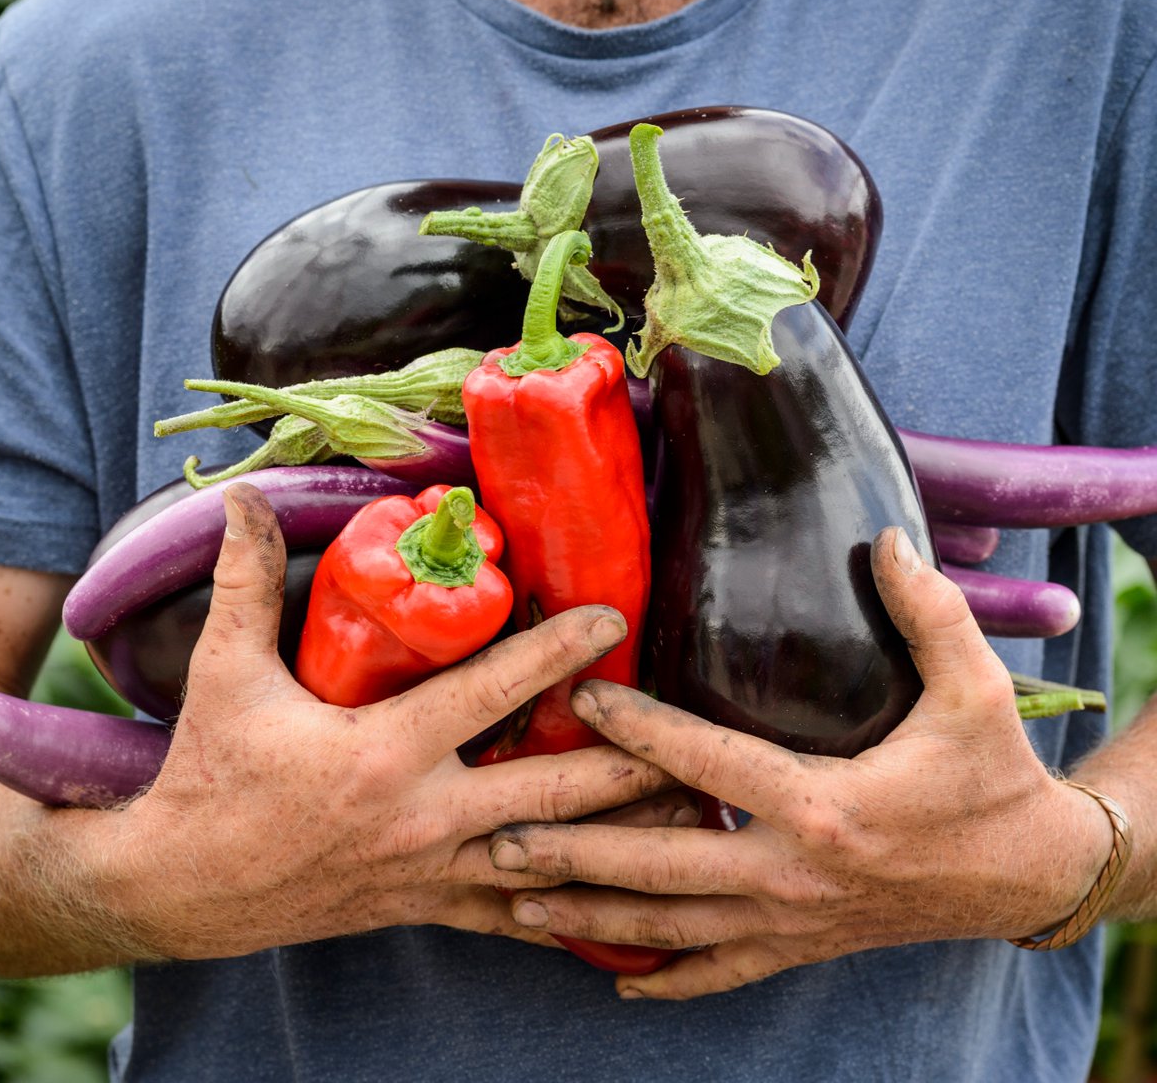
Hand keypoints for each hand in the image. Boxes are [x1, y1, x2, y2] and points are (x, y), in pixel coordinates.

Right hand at [93, 482, 674, 960]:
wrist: (180, 890)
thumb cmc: (210, 777)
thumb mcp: (223, 674)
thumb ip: (245, 584)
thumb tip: (241, 499)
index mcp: (384, 754)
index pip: (491, 693)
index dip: (558, 650)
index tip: (615, 618)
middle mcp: (424, 818)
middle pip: (555, 789)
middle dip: (630, 762)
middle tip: (690, 729)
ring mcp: (434, 872)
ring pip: (555, 861)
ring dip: (624, 838)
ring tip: (693, 814)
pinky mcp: (429, 907)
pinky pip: (517, 918)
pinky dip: (575, 910)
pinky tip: (627, 906)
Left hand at [486, 527, 1114, 998]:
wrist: (1027, 877)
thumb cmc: (994, 779)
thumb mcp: (977, 690)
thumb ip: (929, 612)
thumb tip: (884, 538)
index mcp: (823, 806)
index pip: (707, 763)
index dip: (638, 729)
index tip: (577, 698)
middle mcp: (792, 873)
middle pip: (661, 865)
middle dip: (575, 852)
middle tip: (498, 838)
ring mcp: (790, 921)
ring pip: (672, 929)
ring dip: (592, 919)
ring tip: (518, 906)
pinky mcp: (800, 947)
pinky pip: (721, 973)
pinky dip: (668, 980)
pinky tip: (620, 985)